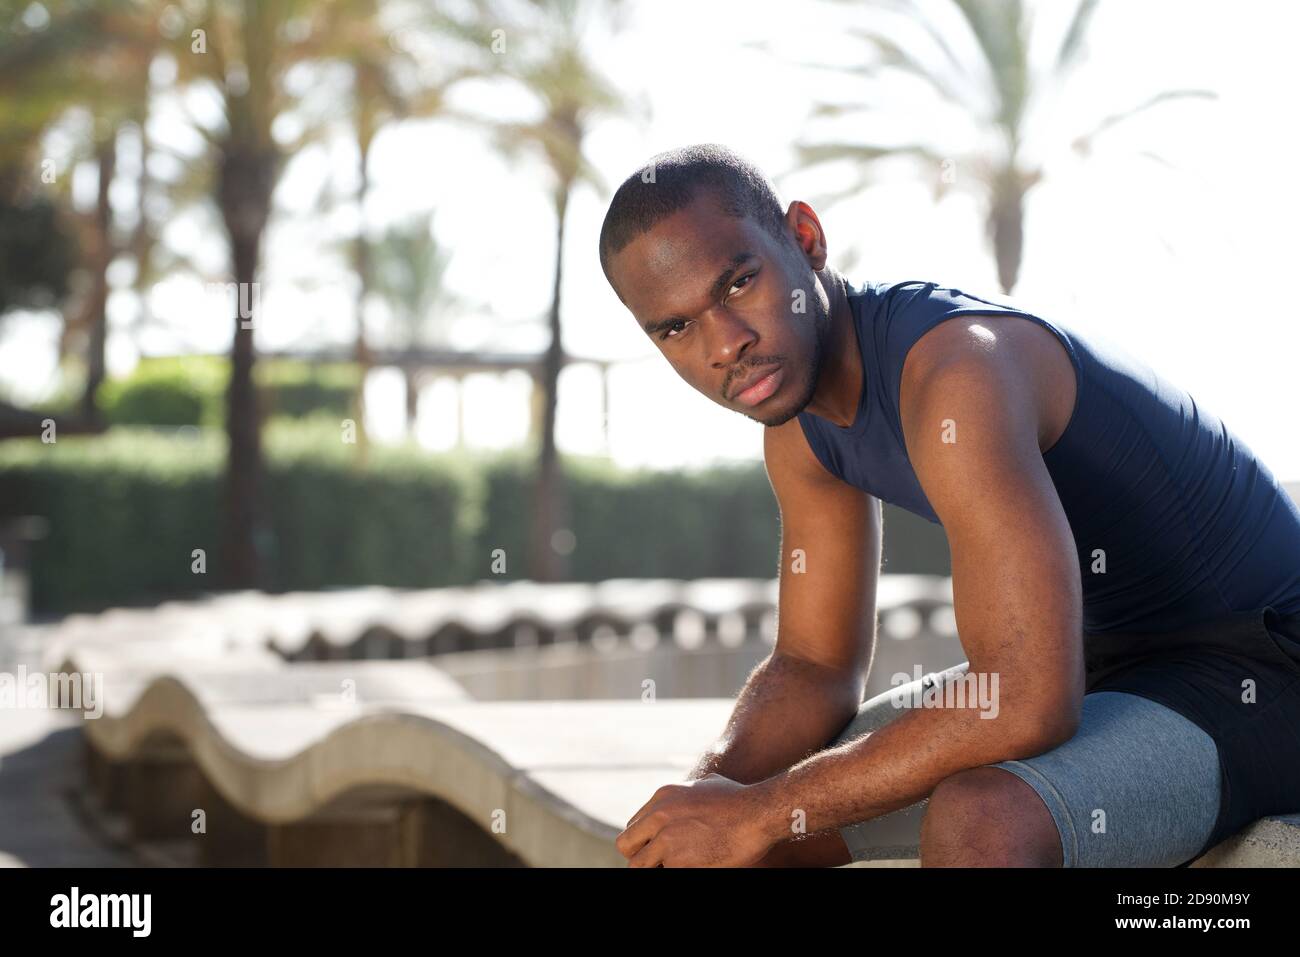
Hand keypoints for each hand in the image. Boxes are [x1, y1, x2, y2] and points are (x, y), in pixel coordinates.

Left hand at [615, 773, 777, 866]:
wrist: (758, 813)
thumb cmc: (740, 799)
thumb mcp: (708, 783)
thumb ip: (689, 791)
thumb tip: (692, 791)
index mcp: (662, 798)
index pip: (634, 826)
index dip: (645, 841)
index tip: (657, 849)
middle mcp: (658, 817)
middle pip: (626, 845)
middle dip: (640, 856)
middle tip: (659, 863)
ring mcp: (666, 841)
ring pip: (638, 866)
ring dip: (655, 868)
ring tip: (677, 865)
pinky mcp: (678, 863)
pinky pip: (662, 873)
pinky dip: (674, 871)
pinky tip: (691, 867)